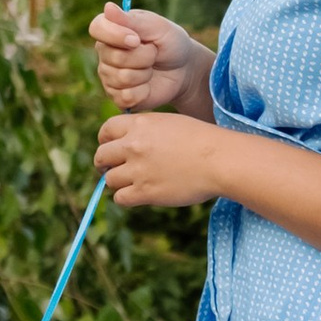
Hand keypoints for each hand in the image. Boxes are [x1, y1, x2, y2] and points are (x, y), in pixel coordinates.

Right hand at [88, 4, 210, 115]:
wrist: (184, 69)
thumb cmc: (170, 43)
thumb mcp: (157, 27)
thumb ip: (132, 20)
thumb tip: (108, 7)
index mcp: (111, 29)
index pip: (97, 28)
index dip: (115, 35)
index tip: (137, 39)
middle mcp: (105, 52)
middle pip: (115, 57)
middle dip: (144, 56)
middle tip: (154, 53)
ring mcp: (109, 76)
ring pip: (123, 78)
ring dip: (145, 73)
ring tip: (151, 68)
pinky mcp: (117, 97)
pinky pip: (126, 96)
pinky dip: (144, 91)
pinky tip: (148, 85)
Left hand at [95, 108, 233, 211]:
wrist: (219, 160)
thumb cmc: (202, 140)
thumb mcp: (169, 123)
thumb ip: (145, 130)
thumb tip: (127, 141)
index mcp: (139, 124)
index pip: (106, 130)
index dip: (105, 141)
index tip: (110, 149)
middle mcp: (133, 145)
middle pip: (102, 156)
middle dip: (105, 164)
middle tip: (114, 170)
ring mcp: (137, 169)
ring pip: (109, 179)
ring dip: (118, 182)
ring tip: (132, 183)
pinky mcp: (145, 191)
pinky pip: (120, 198)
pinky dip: (125, 198)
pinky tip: (137, 195)